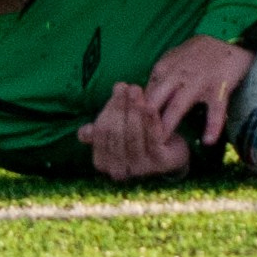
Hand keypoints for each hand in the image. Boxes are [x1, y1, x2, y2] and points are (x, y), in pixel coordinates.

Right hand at [77, 83, 191, 182]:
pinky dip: (150, 121)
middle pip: (115, 134)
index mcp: (103, 163)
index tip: (119, 86)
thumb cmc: (139, 136)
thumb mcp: (118, 131)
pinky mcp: (159, 164)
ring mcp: (140, 169)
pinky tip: (150, 105)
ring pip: (133, 135)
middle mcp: (119, 170)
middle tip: (128, 85)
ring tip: (137, 90)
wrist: (172, 151)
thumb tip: (83, 133)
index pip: (101, 133)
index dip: (109, 108)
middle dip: (121, 106)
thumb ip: (101, 129)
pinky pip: (153, 139)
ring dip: (134, 110)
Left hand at [145, 35, 253, 146]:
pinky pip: (215, 109)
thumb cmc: (196, 55)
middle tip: (138, 143)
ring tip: (162, 145)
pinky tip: (208, 141)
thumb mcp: (172, 60)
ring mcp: (198, 81)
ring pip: (179, 105)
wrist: (228, 44)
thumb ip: (158, 79)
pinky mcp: (219, 87)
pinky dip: (213, 126)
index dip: (136, 114)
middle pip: (155, 100)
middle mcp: (177, 75)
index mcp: (163, 69)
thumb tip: (141, 99)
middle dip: (145, 121)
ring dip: (169, 125)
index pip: (144, 94)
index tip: (132, 131)